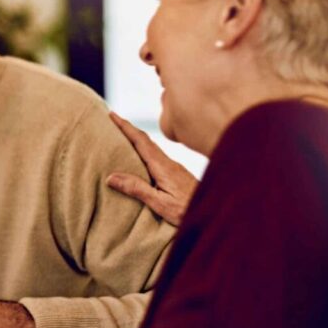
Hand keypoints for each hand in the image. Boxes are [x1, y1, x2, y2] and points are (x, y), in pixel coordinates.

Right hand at [106, 112, 197, 226]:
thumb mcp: (160, 203)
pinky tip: (142, 155)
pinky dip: (144, 149)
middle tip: (113, 119)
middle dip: (128, 128)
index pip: (140, 141)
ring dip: (136, 138)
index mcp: (162, 167)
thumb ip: (137, 189)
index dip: (125, 127)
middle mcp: (168, 163)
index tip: (112, 115)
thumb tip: (111, 177)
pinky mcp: (177, 174)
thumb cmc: (188, 212)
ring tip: (122, 135)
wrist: (215, 213)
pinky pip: (156, 155)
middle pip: (145, 140)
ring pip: (151, 147)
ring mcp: (174, 167)